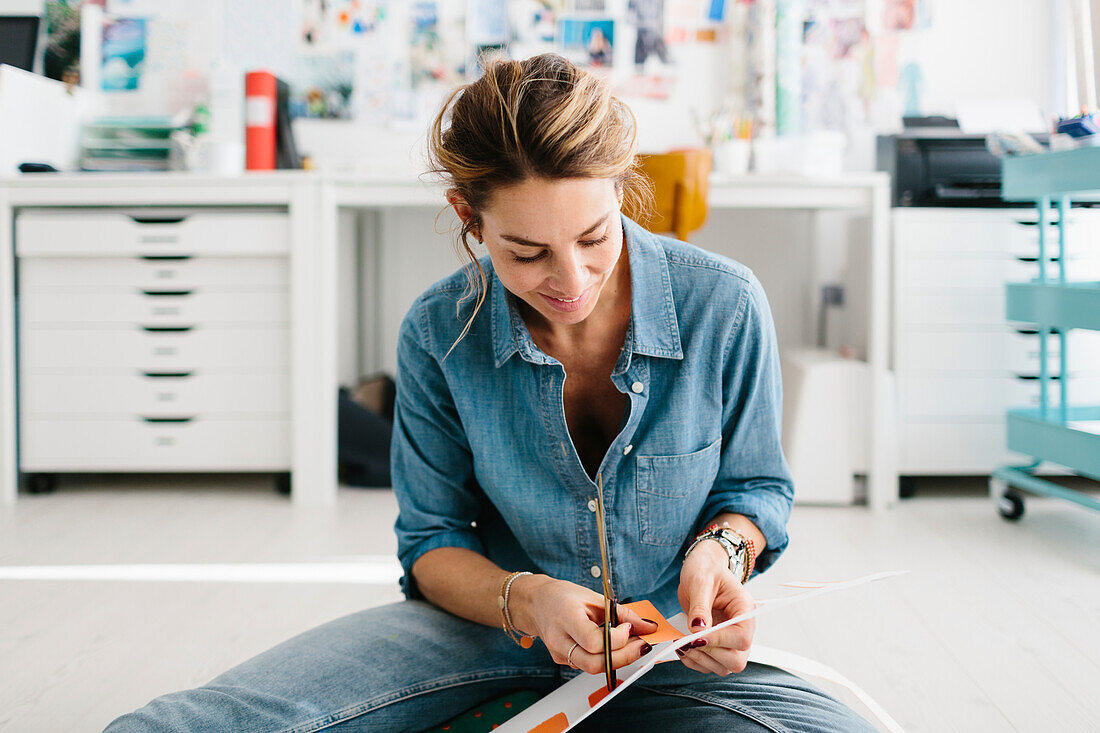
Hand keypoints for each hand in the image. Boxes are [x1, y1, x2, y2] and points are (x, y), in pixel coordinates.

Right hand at [511, 575, 657, 674]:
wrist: (535, 603)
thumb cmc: (562, 596)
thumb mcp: (593, 597)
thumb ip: (621, 613)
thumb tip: (647, 626)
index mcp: (566, 618)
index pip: (593, 641)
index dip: (616, 638)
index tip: (629, 627)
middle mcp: (559, 640)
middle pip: (594, 663)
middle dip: (624, 656)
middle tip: (642, 644)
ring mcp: (559, 654)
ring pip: (592, 668)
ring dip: (618, 659)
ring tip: (633, 645)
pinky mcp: (562, 660)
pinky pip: (588, 664)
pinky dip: (606, 658)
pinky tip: (616, 646)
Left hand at [675, 540, 755, 675]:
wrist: (702, 569)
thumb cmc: (705, 570)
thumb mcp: (700, 581)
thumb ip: (700, 606)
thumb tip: (698, 630)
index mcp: (745, 609)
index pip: (742, 637)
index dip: (719, 641)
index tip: (695, 636)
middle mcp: (742, 628)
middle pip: (736, 660)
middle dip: (709, 654)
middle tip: (685, 642)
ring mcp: (730, 640)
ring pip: (724, 667)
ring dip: (700, 660)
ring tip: (681, 643)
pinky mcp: (718, 646)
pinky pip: (710, 665)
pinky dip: (695, 661)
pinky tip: (682, 647)